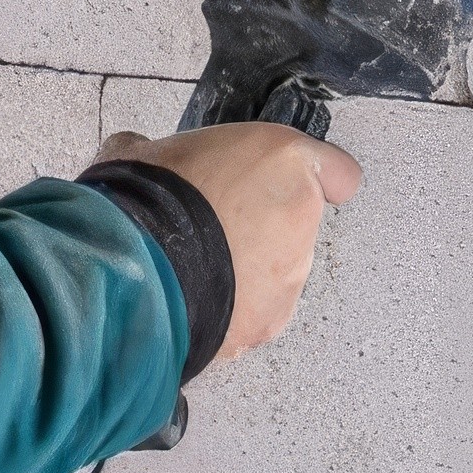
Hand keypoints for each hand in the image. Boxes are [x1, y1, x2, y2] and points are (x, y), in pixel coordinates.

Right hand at [94, 121, 363, 363]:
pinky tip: (193, 297)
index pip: (339, 173)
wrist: (134, 271)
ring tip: (196, 266)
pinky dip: (234, 307)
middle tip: (212, 224)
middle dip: (261, 226)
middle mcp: (299, 218)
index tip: (288, 183)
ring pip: (279, 271)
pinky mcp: (269, 321)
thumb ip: (166, 151)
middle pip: (297, 223)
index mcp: (284, 160)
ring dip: (246, 269)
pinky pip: (258, 310)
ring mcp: (290, 276)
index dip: (314, 178)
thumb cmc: (145, 204)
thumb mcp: (142, 151)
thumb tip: (140, 152)